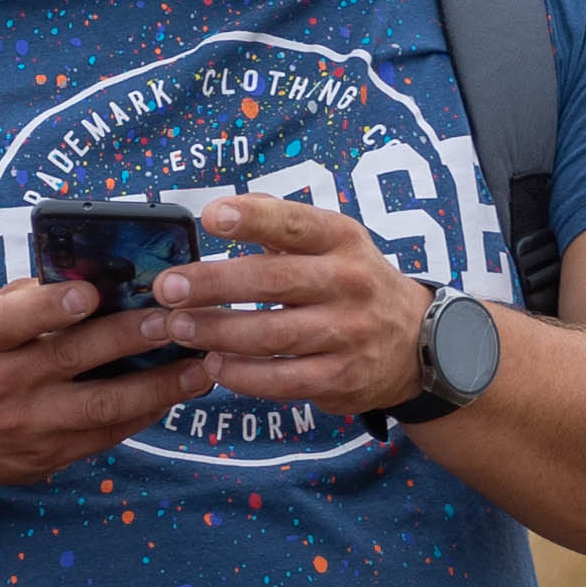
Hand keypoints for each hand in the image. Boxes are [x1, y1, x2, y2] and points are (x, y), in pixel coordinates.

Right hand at [0, 273, 224, 494]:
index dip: (49, 306)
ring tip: (202, 366)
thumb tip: (99, 271)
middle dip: (133, 337)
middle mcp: (3, 384)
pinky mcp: (49, 456)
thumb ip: (31, 298)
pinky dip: (147, 412)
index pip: (12, 320)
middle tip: (180, 319)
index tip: (89, 293)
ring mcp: (28, 425)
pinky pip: (108, 435)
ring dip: (159, 385)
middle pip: (73, 359)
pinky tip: (179, 392)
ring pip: (103, 406)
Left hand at [142, 192, 439, 420]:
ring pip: (272, 335)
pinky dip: (243, 375)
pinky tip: (213, 365)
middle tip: (168, 288)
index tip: (210, 216)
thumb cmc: (351, 284)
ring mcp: (348, 333)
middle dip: (213, 284)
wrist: (417, 344)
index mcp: (341, 240)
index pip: (295, 224)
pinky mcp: (342, 377)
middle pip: (273, 281)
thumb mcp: (333, 243)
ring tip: (177, 327)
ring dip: (217, 332)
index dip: (253, 218)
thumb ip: (281, 224)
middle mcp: (348, 282)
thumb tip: (224, 206)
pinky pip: (283, 380)